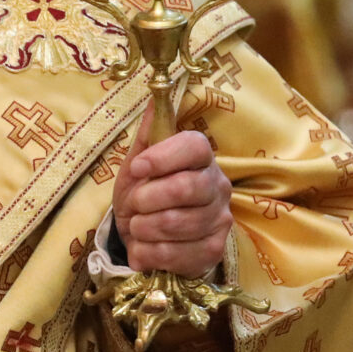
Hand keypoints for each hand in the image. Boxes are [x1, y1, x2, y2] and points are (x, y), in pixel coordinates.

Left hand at [112, 109, 233, 276]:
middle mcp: (218, 185)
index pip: (194, 147)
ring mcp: (220, 219)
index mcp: (200, 156)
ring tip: (137, 226)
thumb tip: (154, 97)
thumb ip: (147, 135)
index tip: (137, 168)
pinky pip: (179, 254)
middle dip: (147, 199)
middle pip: (186, 188)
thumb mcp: (137, 163)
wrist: (144, 235)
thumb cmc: (143, 192)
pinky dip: (150, 253)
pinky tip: (143, 248)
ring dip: (144, 228)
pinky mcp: (214, 251)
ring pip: (178, 223)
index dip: (164, 157)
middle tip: (133, 205)